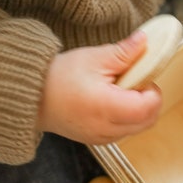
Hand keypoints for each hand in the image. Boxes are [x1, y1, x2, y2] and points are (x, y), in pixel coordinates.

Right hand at [37, 31, 162, 143]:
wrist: (30, 96)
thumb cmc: (58, 76)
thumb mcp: (94, 58)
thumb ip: (124, 52)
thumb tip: (145, 41)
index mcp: (106, 107)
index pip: (148, 107)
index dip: (152, 90)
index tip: (141, 77)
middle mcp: (106, 129)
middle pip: (148, 120)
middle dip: (149, 100)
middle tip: (133, 82)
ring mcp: (101, 138)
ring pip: (139, 128)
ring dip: (138, 110)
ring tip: (119, 91)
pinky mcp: (97, 141)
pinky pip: (124, 132)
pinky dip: (126, 118)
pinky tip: (111, 102)